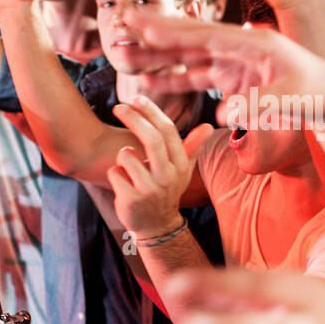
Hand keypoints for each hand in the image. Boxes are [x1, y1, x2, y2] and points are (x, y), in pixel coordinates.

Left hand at [107, 94, 213, 236]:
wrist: (156, 224)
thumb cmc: (167, 190)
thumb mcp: (182, 169)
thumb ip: (193, 147)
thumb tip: (209, 127)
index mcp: (180, 164)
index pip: (168, 131)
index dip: (151, 112)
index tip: (136, 99)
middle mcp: (168, 176)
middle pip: (151, 138)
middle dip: (133, 118)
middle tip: (118, 107)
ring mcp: (150, 189)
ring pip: (127, 155)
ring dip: (123, 156)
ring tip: (129, 167)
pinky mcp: (132, 199)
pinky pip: (115, 173)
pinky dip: (115, 174)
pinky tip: (123, 183)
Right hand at [118, 16, 324, 127]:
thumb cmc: (318, 95)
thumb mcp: (293, 100)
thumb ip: (259, 105)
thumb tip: (225, 115)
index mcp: (253, 42)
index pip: (206, 35)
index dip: (173, 31)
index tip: (143, 24)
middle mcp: (239, 47)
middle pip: (190, 39)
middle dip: (155, 34)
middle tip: (121, 23)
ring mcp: (234, 62)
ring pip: (187, 58)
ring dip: (157, 58)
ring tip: (124, 55)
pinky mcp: (234, 78)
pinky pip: (197, 77)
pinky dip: (174, 79)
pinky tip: (149, 82)